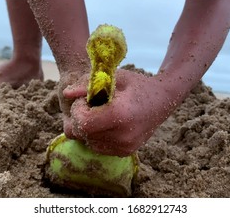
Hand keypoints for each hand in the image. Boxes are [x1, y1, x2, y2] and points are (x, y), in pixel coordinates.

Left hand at [62, 69, 178, 156]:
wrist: (163, 100)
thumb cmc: (137, 84)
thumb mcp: (113, 77)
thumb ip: (87, 84)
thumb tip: (65, 94)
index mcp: (120, 114)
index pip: (83, 122)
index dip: (77, 110)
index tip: (85, 99)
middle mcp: (123, 135)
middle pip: (83, 133)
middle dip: (80, 118)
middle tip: (89, 105)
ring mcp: (125, 147)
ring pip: (89, 142)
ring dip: (88, 128)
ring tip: (100, 113)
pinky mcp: (126, 152)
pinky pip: (99, 147)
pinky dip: (97, 135)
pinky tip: (107, 122)